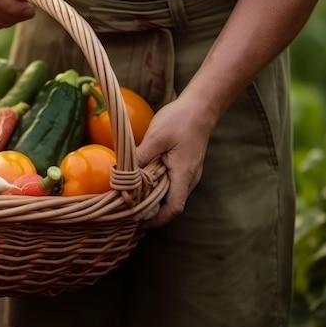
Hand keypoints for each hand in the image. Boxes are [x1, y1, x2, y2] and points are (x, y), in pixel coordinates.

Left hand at [135, 96, 215, 227]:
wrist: (201, 106)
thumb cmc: (181, 119)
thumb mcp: (157, 137)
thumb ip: (141, 156)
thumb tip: (124, 173)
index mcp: (184, 174)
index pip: (174, 208)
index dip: (156, 219)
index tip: (138, 220)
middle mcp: (189, 178)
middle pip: (171, 204)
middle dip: (151, 211)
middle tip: (129, 209)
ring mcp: (189, 172)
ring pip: (171, 194)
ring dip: (154, 198)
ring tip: (133, 197)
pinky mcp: (185, 165)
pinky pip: (172, 182)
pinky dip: (158, 186)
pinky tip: (143, 180)